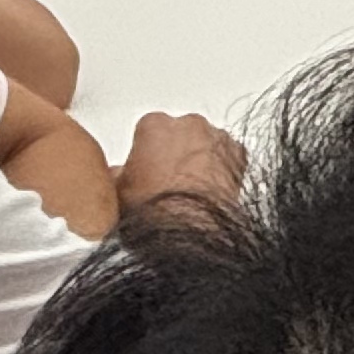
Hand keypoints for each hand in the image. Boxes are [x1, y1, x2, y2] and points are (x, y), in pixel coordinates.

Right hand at [114, 111, 246, 218]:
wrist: (191, 230)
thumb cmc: (156, 210)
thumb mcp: (117, 194)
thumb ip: (115, 175)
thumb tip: (115, 175)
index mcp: (154, 125)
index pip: (147, 131)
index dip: (145, 154)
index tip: (145, 171)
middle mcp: (188, 124)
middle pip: (180, 133)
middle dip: (174, 152)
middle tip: (167, 181)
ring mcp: (216, 138)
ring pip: (206, 143)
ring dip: (199, 159)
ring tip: (191, 190)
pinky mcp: (239, 155)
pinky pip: (229, 157)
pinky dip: (223, 169)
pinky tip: (211, 191)